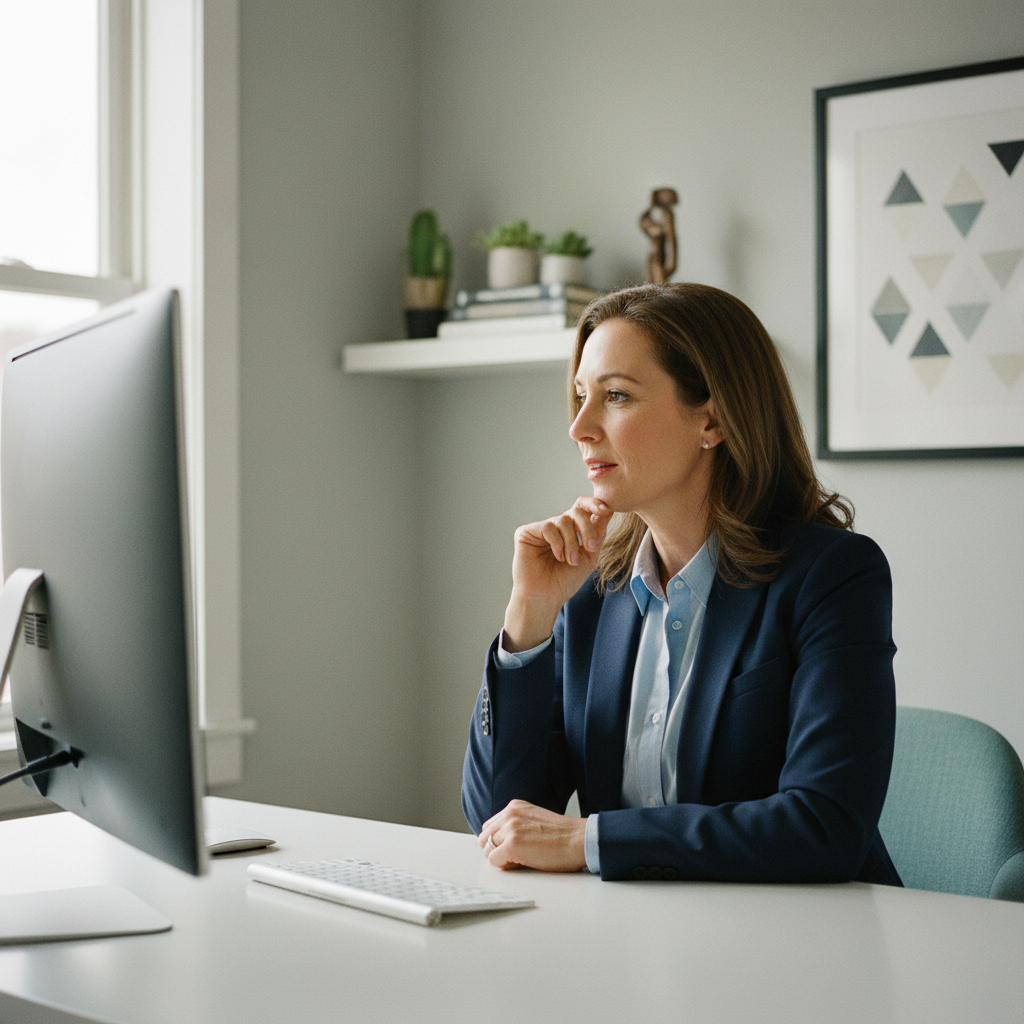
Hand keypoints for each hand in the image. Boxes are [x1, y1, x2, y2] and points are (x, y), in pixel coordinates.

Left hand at [478, 799, 587, 872]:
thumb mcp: (534, 819)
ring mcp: (510, 829)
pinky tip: (522, 863)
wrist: (579, 840)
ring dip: (499, 858)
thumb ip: (516, 824)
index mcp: (514, 806)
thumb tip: (499, 842)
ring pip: (487, 849)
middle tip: (513, 857)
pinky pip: (494, 861)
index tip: (511, 848)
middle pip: (484, 837)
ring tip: (520, 860)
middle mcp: (509, 814)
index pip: (490, 826)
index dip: (498, 841)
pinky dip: (504, 866)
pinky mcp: (512, 845)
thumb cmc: (562, 835)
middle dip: (495, 850)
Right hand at [503, 496, 612, 651]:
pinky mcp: (526, 532)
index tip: (606, 509)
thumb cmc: (565, 581)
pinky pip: (548, 527)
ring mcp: (541, 528)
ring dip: (572, 542)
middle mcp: (556, 526)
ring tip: (571, 561)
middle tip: (590, 548)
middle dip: (587, 529)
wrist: (545, 598)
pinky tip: (558, 557)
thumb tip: (608, 510)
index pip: (582, 508)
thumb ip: (597, 534)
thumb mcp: (589, 557)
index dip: (594, 503)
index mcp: (571, 530)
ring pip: (563, 520)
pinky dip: (557, 543)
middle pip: (576, 511)